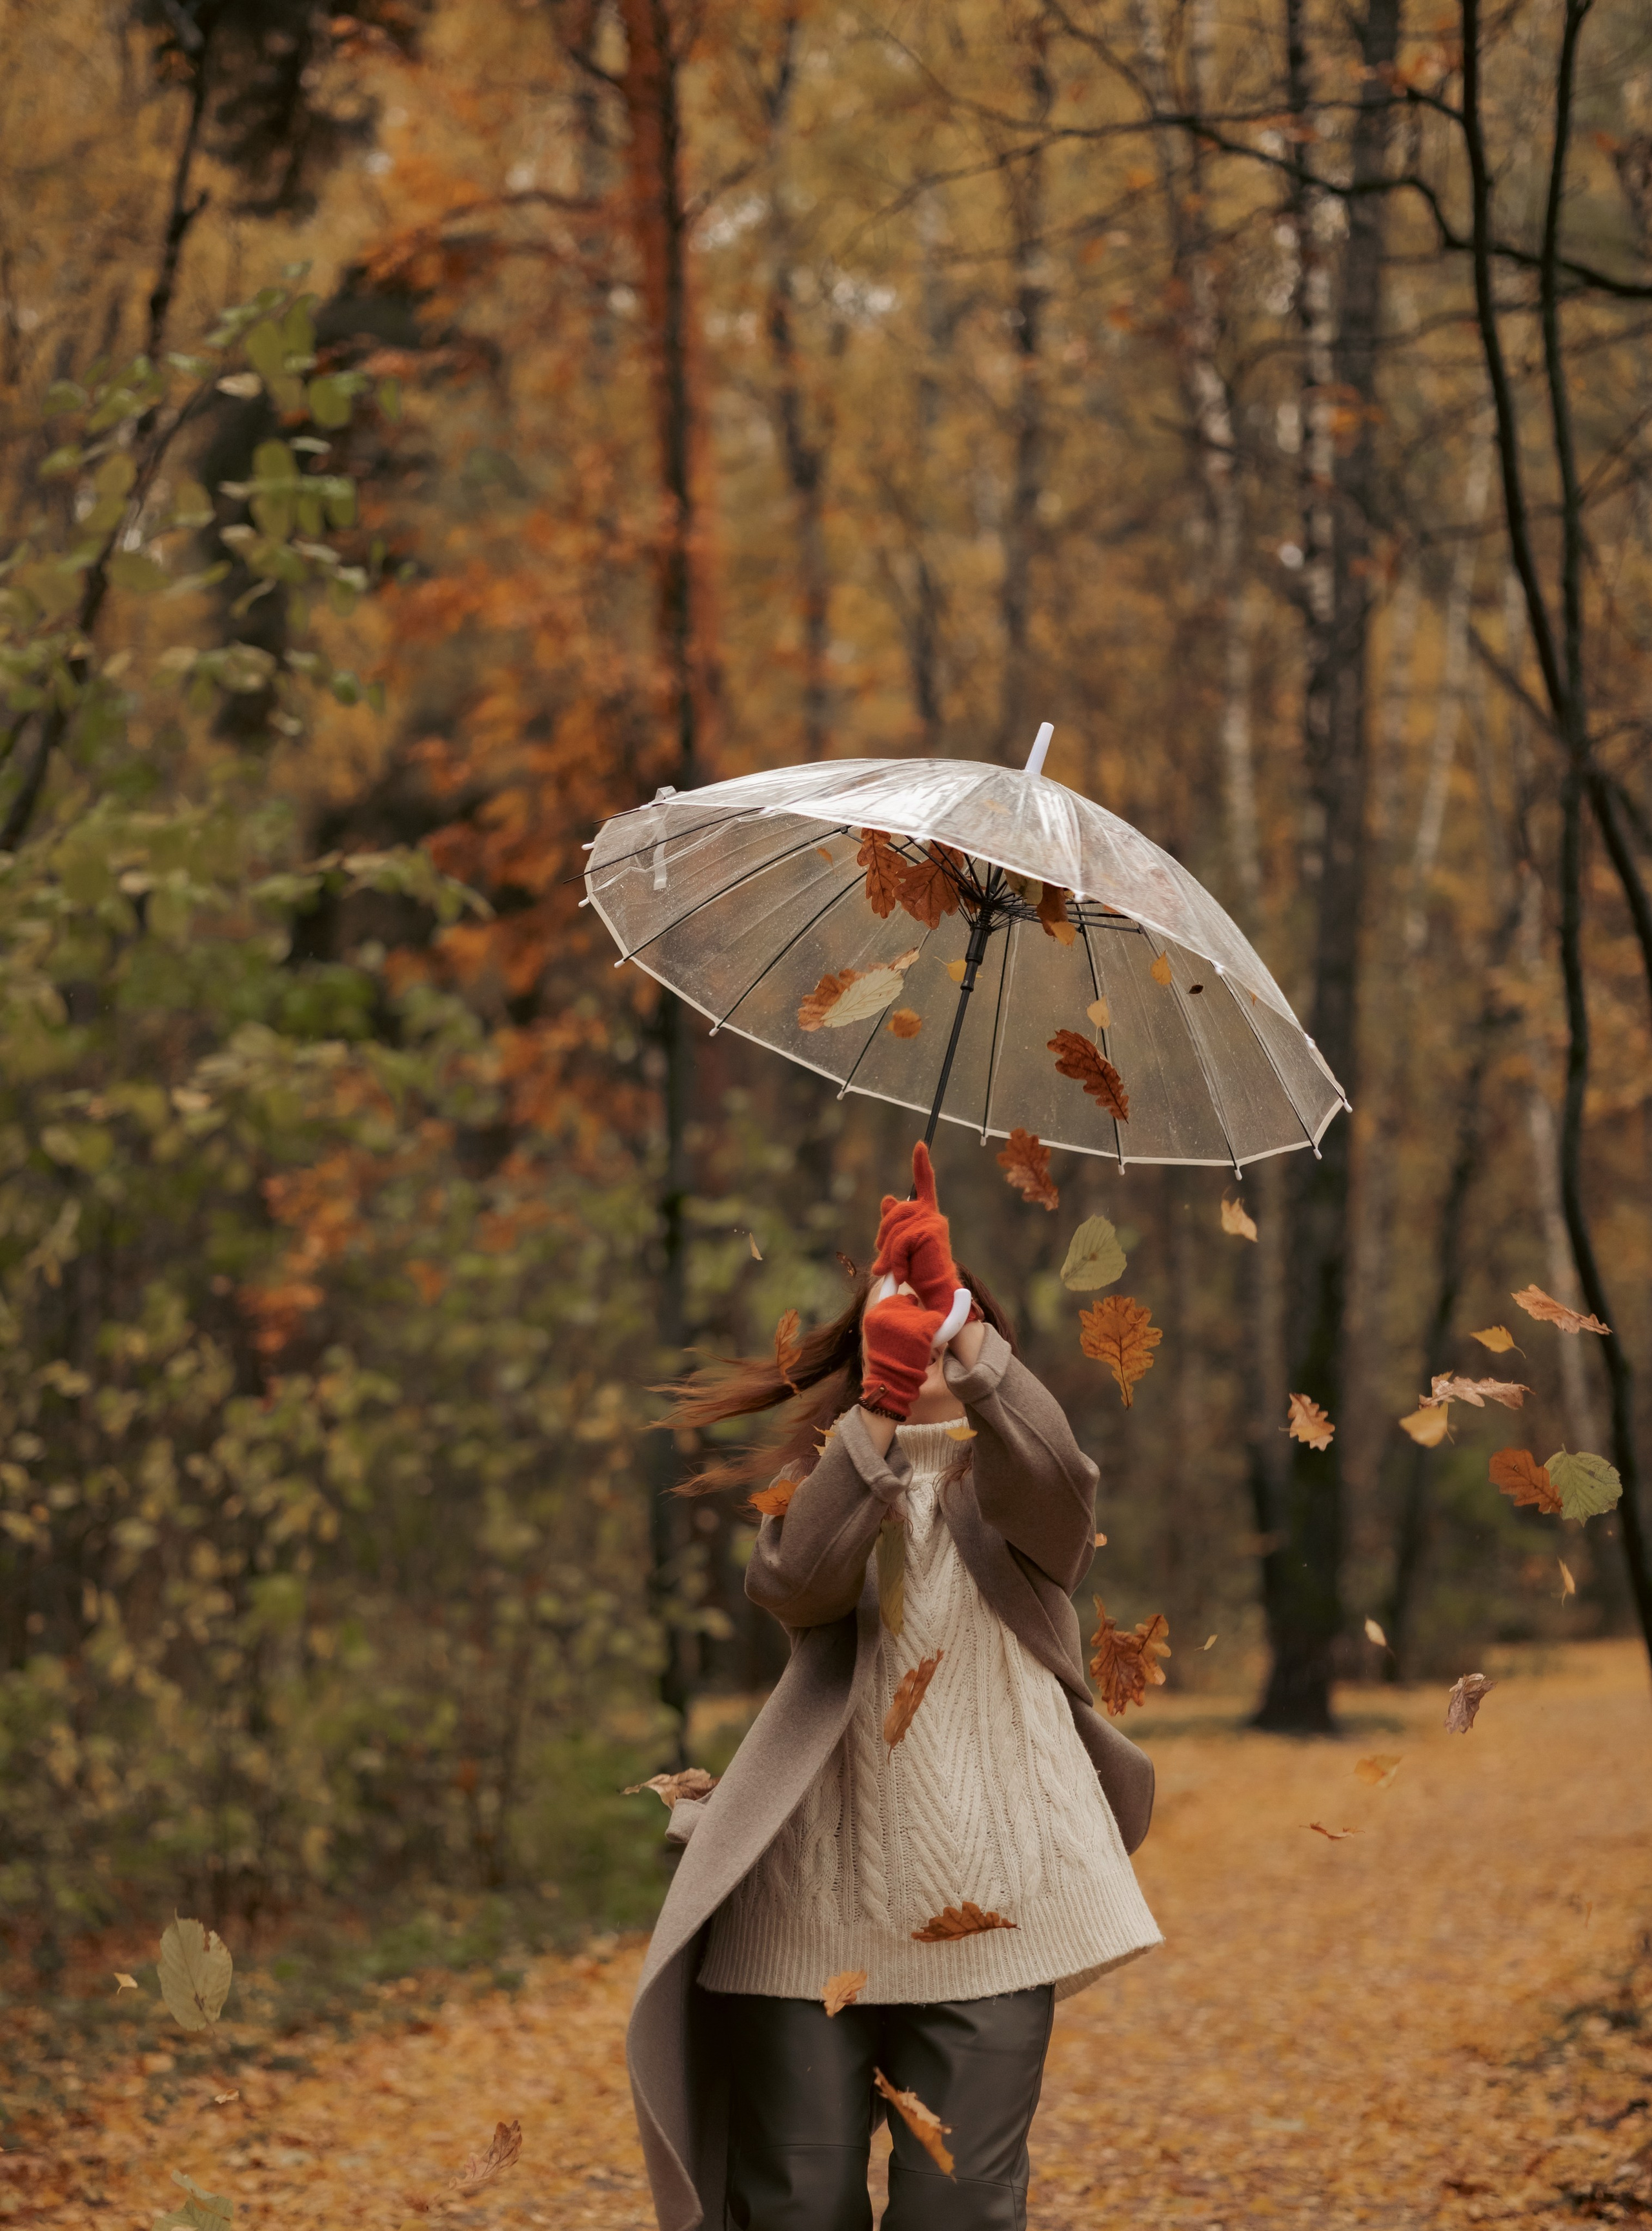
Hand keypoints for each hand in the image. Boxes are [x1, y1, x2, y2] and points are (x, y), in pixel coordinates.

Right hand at [859, 1292, 944, 1420]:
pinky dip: (936, 1328)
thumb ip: (888, 1314)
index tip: (903, 1309)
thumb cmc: (888, 1359)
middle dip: (911, 1314)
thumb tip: (910, 1296)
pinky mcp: (920, 1329)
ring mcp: (903, 1320)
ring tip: (913, 1344)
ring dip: (922, 1324)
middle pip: (907, 1301)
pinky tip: (927, 1341)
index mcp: (873, 1314)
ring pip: (921, 1310)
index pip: (890, 1293)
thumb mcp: (879, 1333)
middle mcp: (885, 1313)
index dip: (900, 1302)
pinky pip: (936, 1319)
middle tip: (906, 1339)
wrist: (890, 1382)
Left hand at [870, 1142, 960, 1314]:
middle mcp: (932, 1214)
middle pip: (895, 1211)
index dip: (921, 1164)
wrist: (934, 1293)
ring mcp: (933, 1222)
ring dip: (888, 1253)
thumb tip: (887, 1199)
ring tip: (892, 1271)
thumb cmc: (918, 1272)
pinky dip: (895, 1260)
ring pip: (896, 1228)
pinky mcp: (932, 1231)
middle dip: (883, 1236)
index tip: (920, 1145)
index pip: (924, 1184)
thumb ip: (893, 1225)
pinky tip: (901, 1274)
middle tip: (881, 1264)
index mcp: (926, 1214)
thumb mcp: (899, 1246)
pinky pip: (901, 1240)